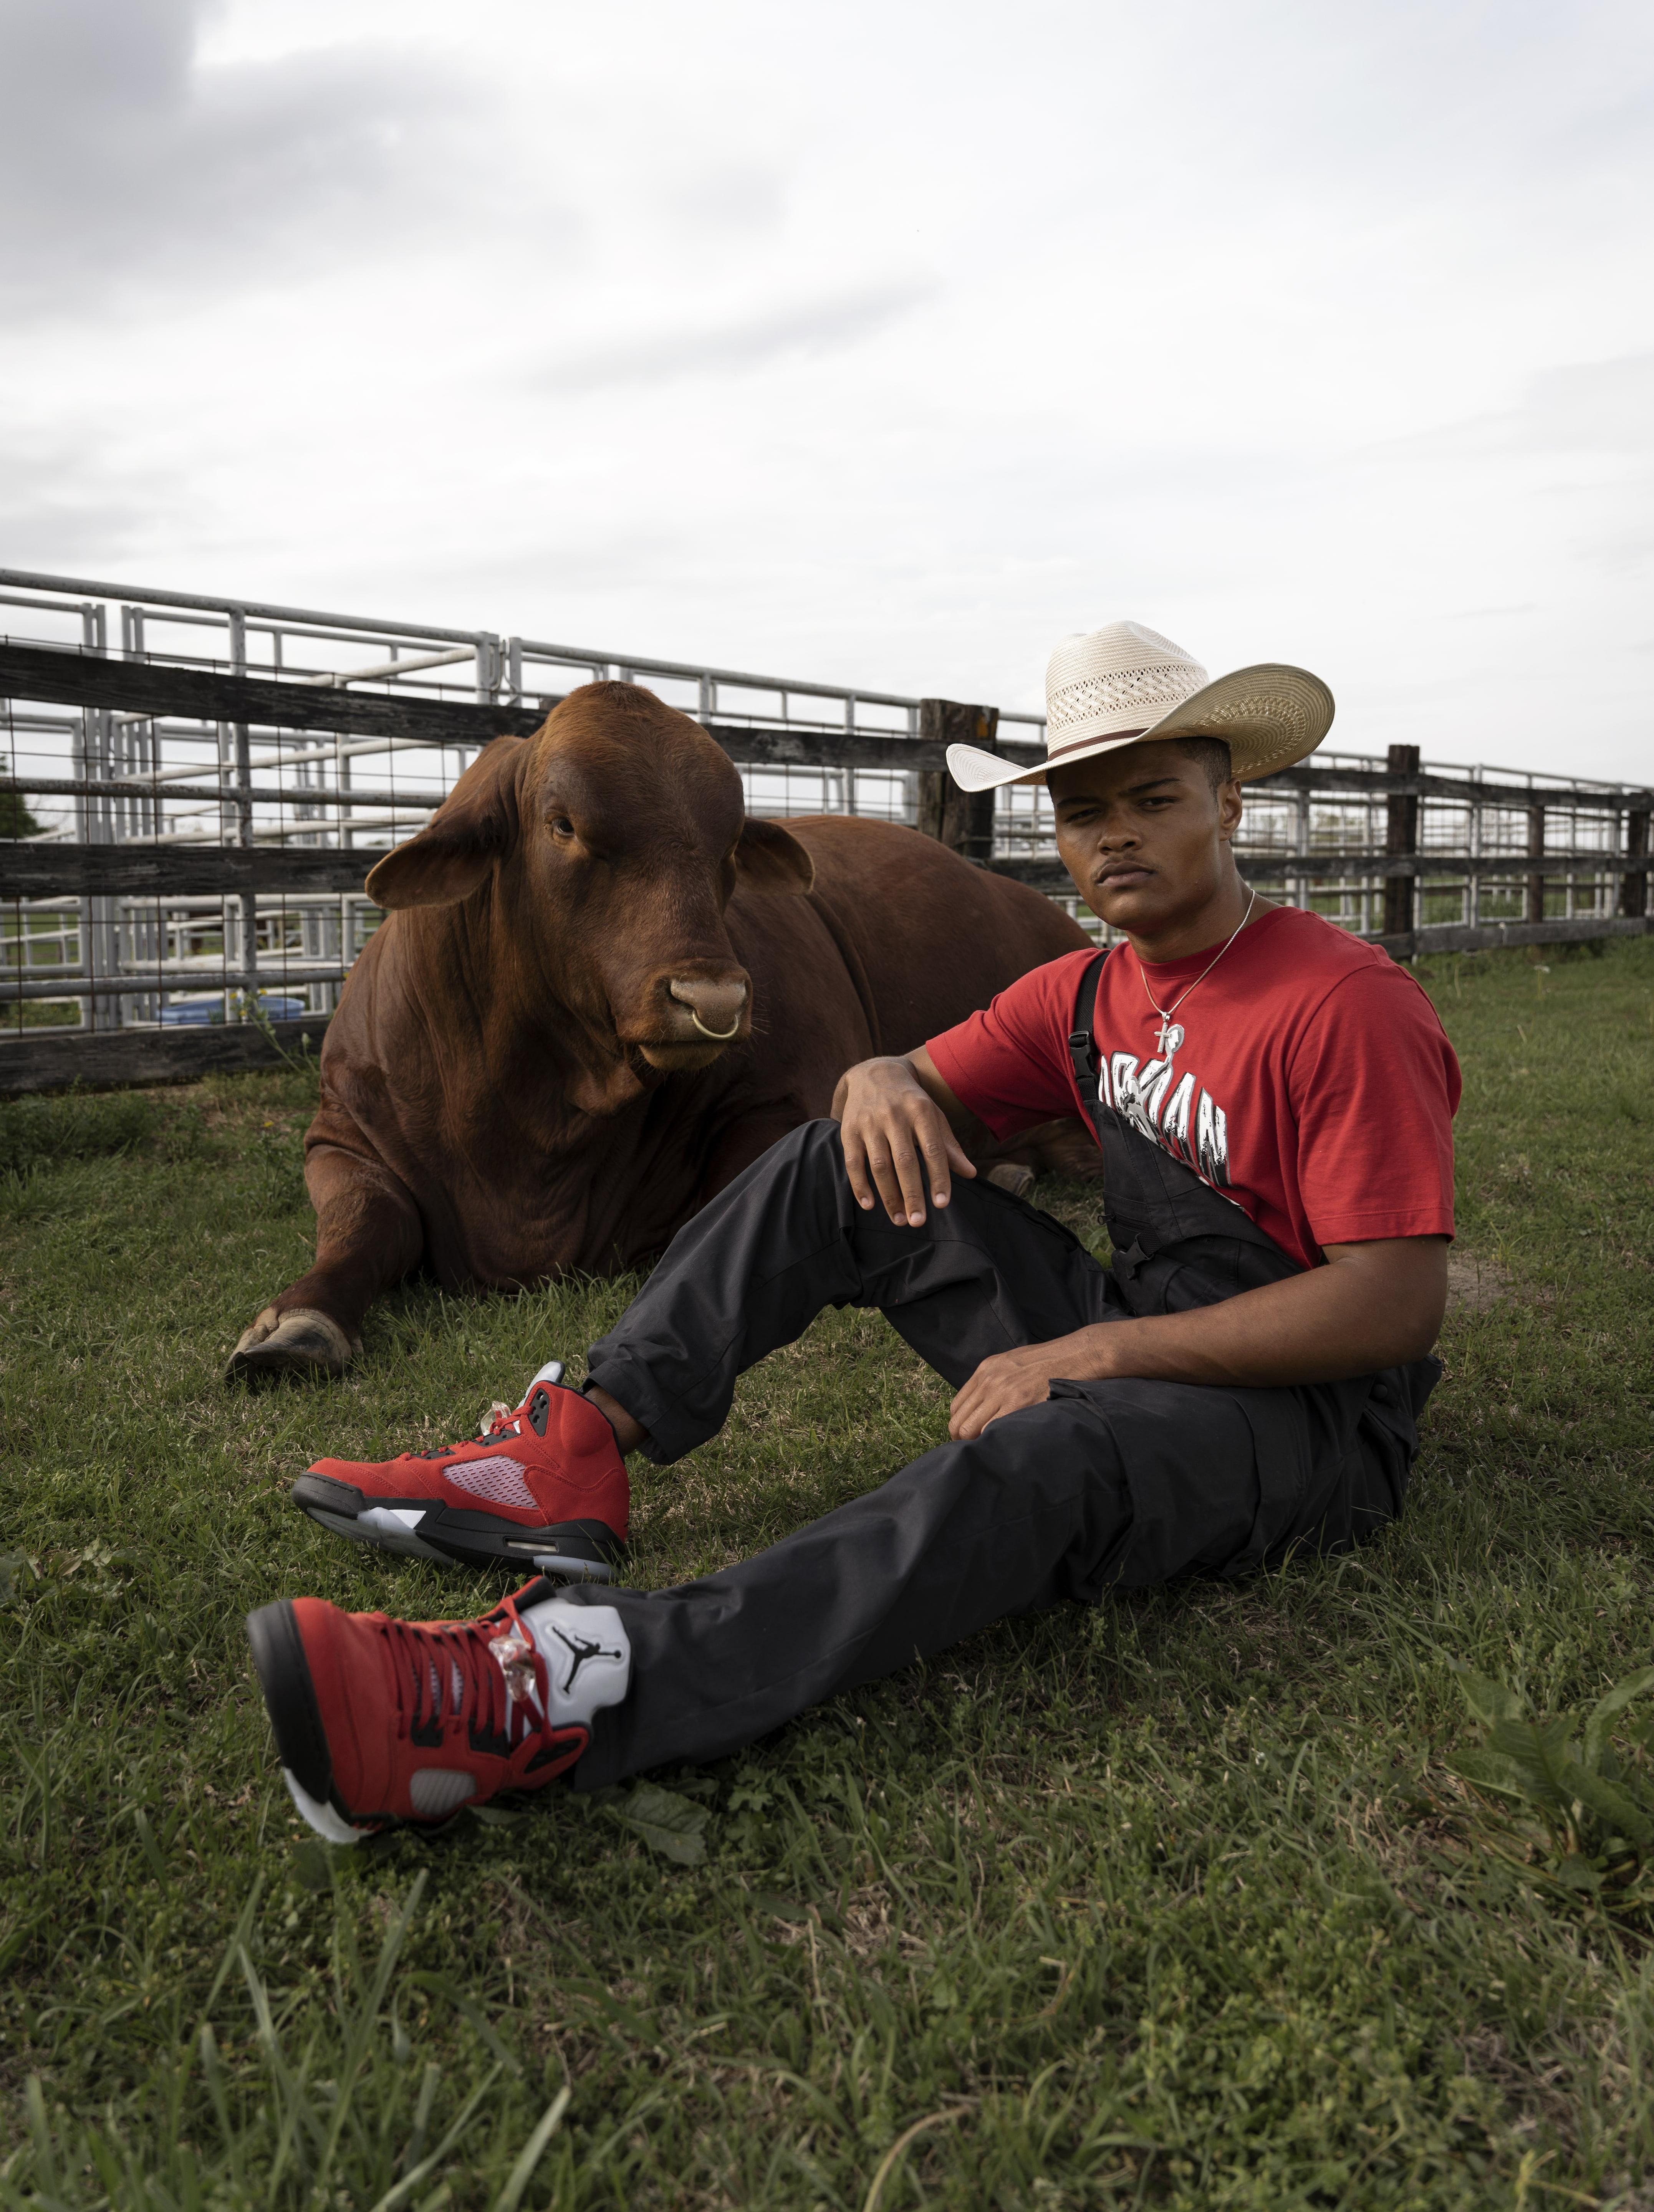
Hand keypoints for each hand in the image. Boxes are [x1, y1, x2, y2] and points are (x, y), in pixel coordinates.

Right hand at [834, 1056, 976, 1225]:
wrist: (874, 1074)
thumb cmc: (911, 1102)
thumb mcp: (933, 1117)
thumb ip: (949, 1147)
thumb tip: (970, 1174)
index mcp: (921, 1112)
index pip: (933, 1150)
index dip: (938, 1178)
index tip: (941, 1205)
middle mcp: (895, 1116)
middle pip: (905, 1161)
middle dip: (912, 1194)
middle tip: (918, 1222)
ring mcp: (870, 1123)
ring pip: (879, 1165)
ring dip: (888, 1196)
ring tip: (899, 1220)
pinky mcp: (849, 1130)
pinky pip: (853, 1162)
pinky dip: (860, 1185)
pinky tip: (869, 1205)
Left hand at [948, 1332, 1108, 1439]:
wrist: (1077, 1355)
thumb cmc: (1049, 1361)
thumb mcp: (1012, 1362)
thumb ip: (994, 1381)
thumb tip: (983, 1407)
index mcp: (985, 1370)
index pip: (957, 1407)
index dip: (960, 1426)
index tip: (970, 1438)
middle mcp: (989, 1380)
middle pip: (959, 1422)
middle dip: (964, 1441)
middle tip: (978, 1451)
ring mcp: (1002, 1392)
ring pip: (970, 1430)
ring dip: (977, 1444)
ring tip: (991, 1451)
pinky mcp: (1019, 1403)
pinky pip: (993, 1431)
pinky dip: (993, 1442)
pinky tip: (1004, 1446)